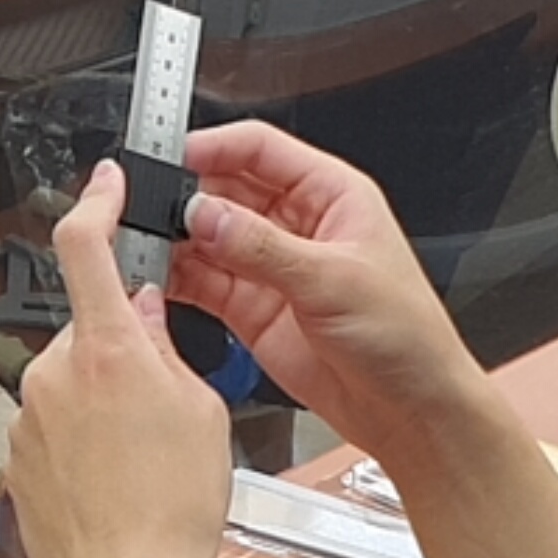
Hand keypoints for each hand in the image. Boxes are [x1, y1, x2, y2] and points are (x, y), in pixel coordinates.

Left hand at [7, 161, 236, 557]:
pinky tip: (115, 482)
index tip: (106, 184)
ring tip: (142, 457)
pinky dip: (82, 442)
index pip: (84, 247)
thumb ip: (166, 349)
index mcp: (106, 351)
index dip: (95, 203)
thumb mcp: (200, 410)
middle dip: (121, 349)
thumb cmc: (172, 510)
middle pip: (87, 329)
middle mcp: (54, 375)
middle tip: (162, 399)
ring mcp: (28, 418)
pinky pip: (53, 427)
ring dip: (102, 401)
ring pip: (70, 382)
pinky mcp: (16, 459)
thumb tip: (144, 315)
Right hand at [164, 123, 486, 466]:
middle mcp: (298, 225)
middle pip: (226, 189)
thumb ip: (263, 247)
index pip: (262, 149)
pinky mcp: (253, 310)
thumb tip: (206, 215)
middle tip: (150, 207)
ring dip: (176, 238)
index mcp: (332, 196)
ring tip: (146, 242)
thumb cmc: (407, 337)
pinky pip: (203, 282)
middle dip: (187, 195)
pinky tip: (158, 277)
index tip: (174, 157)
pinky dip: (176, 279)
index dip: (215, 147)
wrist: (410, 410)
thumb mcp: (334, 280)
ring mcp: (272, 268)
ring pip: (208, 236)